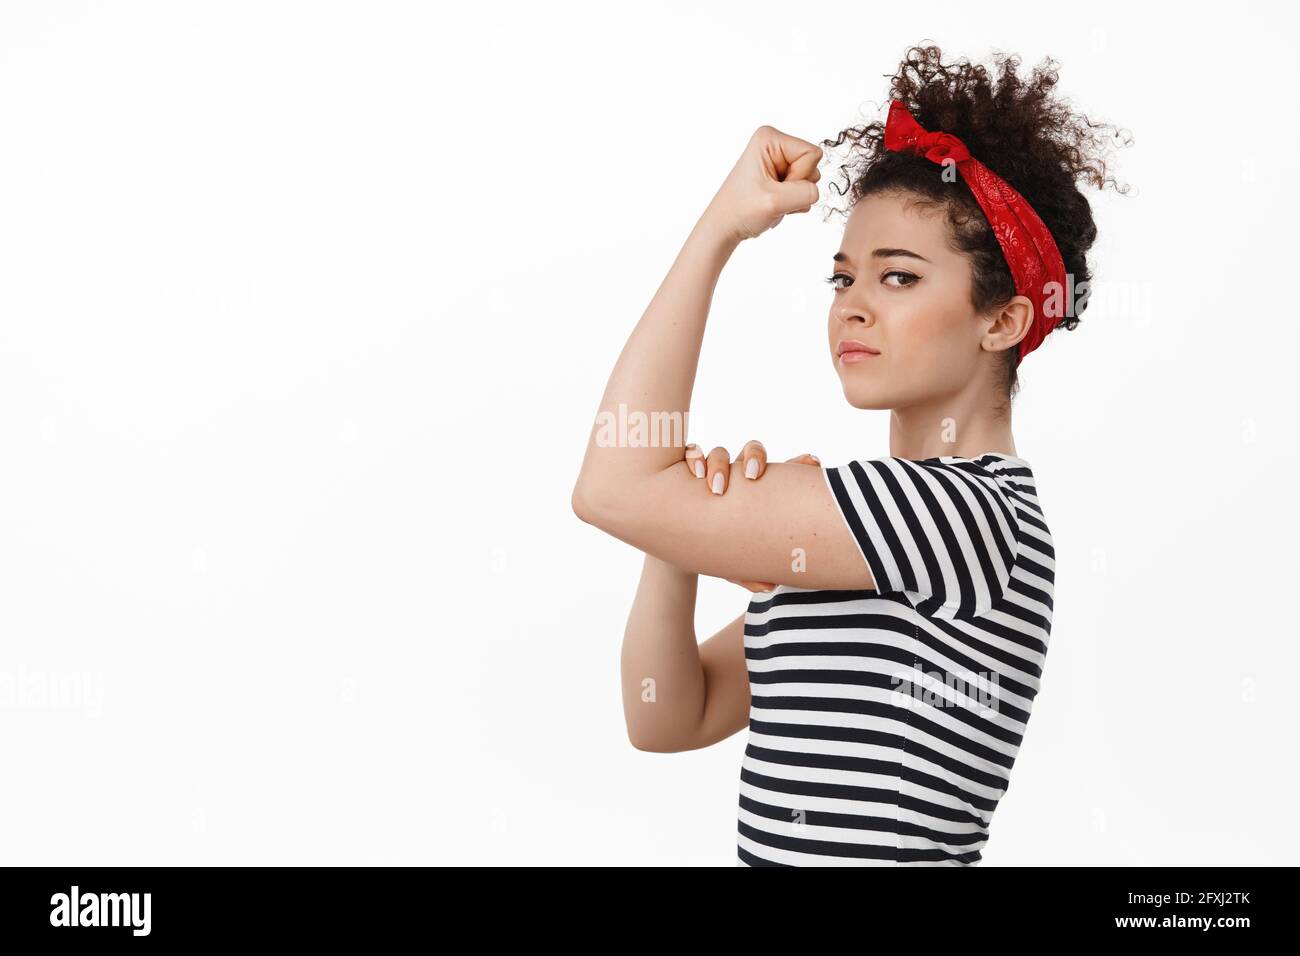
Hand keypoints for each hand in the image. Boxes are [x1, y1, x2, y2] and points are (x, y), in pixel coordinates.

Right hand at [683, 440, 820, 592]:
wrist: (678, 551)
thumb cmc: (714, 552)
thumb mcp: (734, 561)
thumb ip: (751, 570)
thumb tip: (770, 586)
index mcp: (755, 490)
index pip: (779, 471)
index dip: (796, 461)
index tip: (811, 461)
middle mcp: (734, 474)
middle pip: (750, 450)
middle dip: (754, 457)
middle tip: (753, 475)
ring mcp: (710, 471)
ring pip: (719, 453)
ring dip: (718, 463)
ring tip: (716, 486)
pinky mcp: (684, 470)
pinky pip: (690, 454)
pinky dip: (694, 458)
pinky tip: (696, 473)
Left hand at [702, 126, 822, 243]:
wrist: (725, 227)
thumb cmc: (741, 210)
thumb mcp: (776, 201)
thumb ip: (806, 193)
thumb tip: (816, 192)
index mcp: (770, 138)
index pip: (812, 153)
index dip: (800, 176)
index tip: (775, 186)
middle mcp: (776, 144)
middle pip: (813, 165)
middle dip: (797, 187)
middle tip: (772, 195)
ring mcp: (779, 160)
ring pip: (810, 179)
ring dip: (795, 197)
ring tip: (772, 200)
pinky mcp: (781, 176)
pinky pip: (804, 189)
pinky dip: (792, 202)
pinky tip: (774, 203)